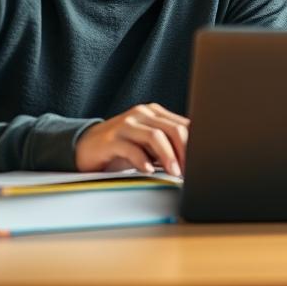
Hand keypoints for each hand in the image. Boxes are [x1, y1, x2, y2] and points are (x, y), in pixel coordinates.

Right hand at [75, 103, 189, 175]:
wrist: (85, 146)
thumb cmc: (122, 147)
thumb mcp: (148, 144)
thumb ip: (167, 145)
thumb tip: (193, 158)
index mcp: (155, 112)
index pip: (183, 125)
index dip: (195, 144)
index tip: (201, 161)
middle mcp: (142, 114)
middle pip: (173, 129)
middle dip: (185, 151)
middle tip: (189, 170)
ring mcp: (126, 124)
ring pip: (155, 136)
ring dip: (168, 156)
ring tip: (174, 172)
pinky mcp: (111, 139)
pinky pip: (131, 148)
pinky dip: (143, 161)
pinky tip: (149, 170)